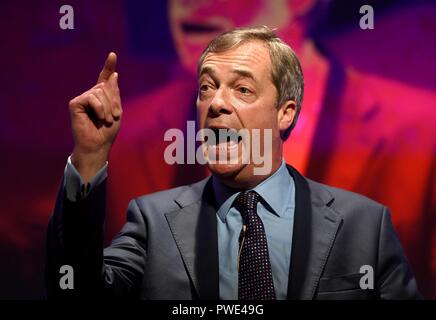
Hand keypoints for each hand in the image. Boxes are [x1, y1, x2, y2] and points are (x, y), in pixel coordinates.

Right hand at [69, 52, 121, 182]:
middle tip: (114, 117)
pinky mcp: (75, 103)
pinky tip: (99, 118)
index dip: (108, 66)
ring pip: (100, 91)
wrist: (98, 145)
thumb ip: (114, 93)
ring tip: (107, 120)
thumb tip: (113, 75)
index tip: (112, 55)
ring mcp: (82, 99)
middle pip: (106, 86)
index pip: (104, 79)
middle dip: (114, 102)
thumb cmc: (107, 132)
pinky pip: (92, 97)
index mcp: (102, 97)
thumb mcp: (116, 111)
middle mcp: (91, 95)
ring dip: (108, 107)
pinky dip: (100, 108)